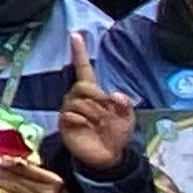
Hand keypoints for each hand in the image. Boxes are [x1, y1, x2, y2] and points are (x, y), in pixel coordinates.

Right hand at [58, 39, 138, 174]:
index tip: (75, 35)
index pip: (84, 69)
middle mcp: (78, 97)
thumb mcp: (127, 119)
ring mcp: (70, 109)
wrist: (106, 157)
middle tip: (107, 112)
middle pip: (83, 87)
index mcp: (93, 93)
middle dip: (98, 98)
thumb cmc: (115, 135)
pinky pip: (72, 115)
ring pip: (80, 102)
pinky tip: (87, 128)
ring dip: (94, 115)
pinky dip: (83, 122)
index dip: (79, 53)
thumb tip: (115, 94)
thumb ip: (125, 105)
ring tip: (99, 125)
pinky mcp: (64, 122)